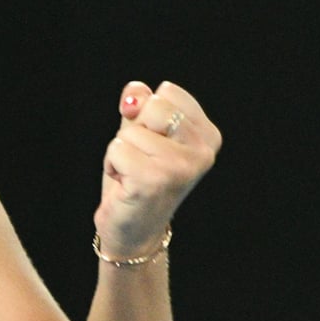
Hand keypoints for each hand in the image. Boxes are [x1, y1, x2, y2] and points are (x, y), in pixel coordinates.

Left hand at [96, 81, 221, 254]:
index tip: (152, 145)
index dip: (146, 114)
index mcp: (208, 135)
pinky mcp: (154, 179)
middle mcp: (202, 151)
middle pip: (152, 106)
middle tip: (140, 160)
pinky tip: (126, 184)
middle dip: (134, 131)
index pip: (167, 92)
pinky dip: (112, 165)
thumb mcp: (142, 136)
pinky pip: (117, 149)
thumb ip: (141, 107)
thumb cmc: (137, 179)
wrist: (133, 230)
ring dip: (120, 152)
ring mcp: (181, 166)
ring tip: (132, 174)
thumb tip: (135, 91)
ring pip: (130, 131)